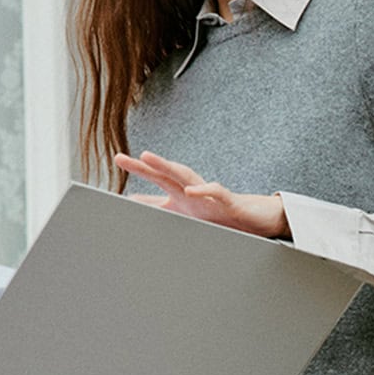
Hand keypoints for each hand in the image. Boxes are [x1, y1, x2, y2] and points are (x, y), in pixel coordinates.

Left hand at [114, 151, 289, 238]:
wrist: (254, 217)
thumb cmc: (218, 212)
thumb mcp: (185, 210)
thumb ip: (160, 206)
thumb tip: (136, 201)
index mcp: (181, 194)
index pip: (157, 180)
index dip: (139, 169)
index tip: (119, 159)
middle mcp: (193, 190)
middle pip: (166, 174)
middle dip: (145, 166)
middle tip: (123, 157)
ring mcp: (209, 195)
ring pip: (187, 177)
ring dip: (168, 168)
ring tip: (149, 160)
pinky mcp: (228, 201)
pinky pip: (215, 193)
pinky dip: (202, 190)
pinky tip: (189, 191)